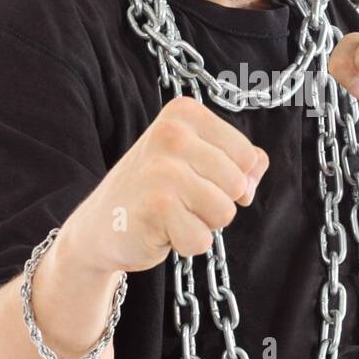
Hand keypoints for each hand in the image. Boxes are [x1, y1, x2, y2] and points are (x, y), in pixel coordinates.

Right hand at [64, 95, 269, 273]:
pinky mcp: (156, 206)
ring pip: (225, 212)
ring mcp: (162, 169)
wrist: (99, 227)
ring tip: (170, 214)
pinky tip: (159, 230)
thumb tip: (259, 165)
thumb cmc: (153, 192)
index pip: (248, 157)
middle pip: (238, 185)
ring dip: (202, 224)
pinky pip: (202, 239)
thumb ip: (236, 158)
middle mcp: (172, 133)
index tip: (196, 180)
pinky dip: (186, 244)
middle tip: (179, 201)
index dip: (232, 180)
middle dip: (216, 203)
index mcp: (184, 113)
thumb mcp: (194, 161)